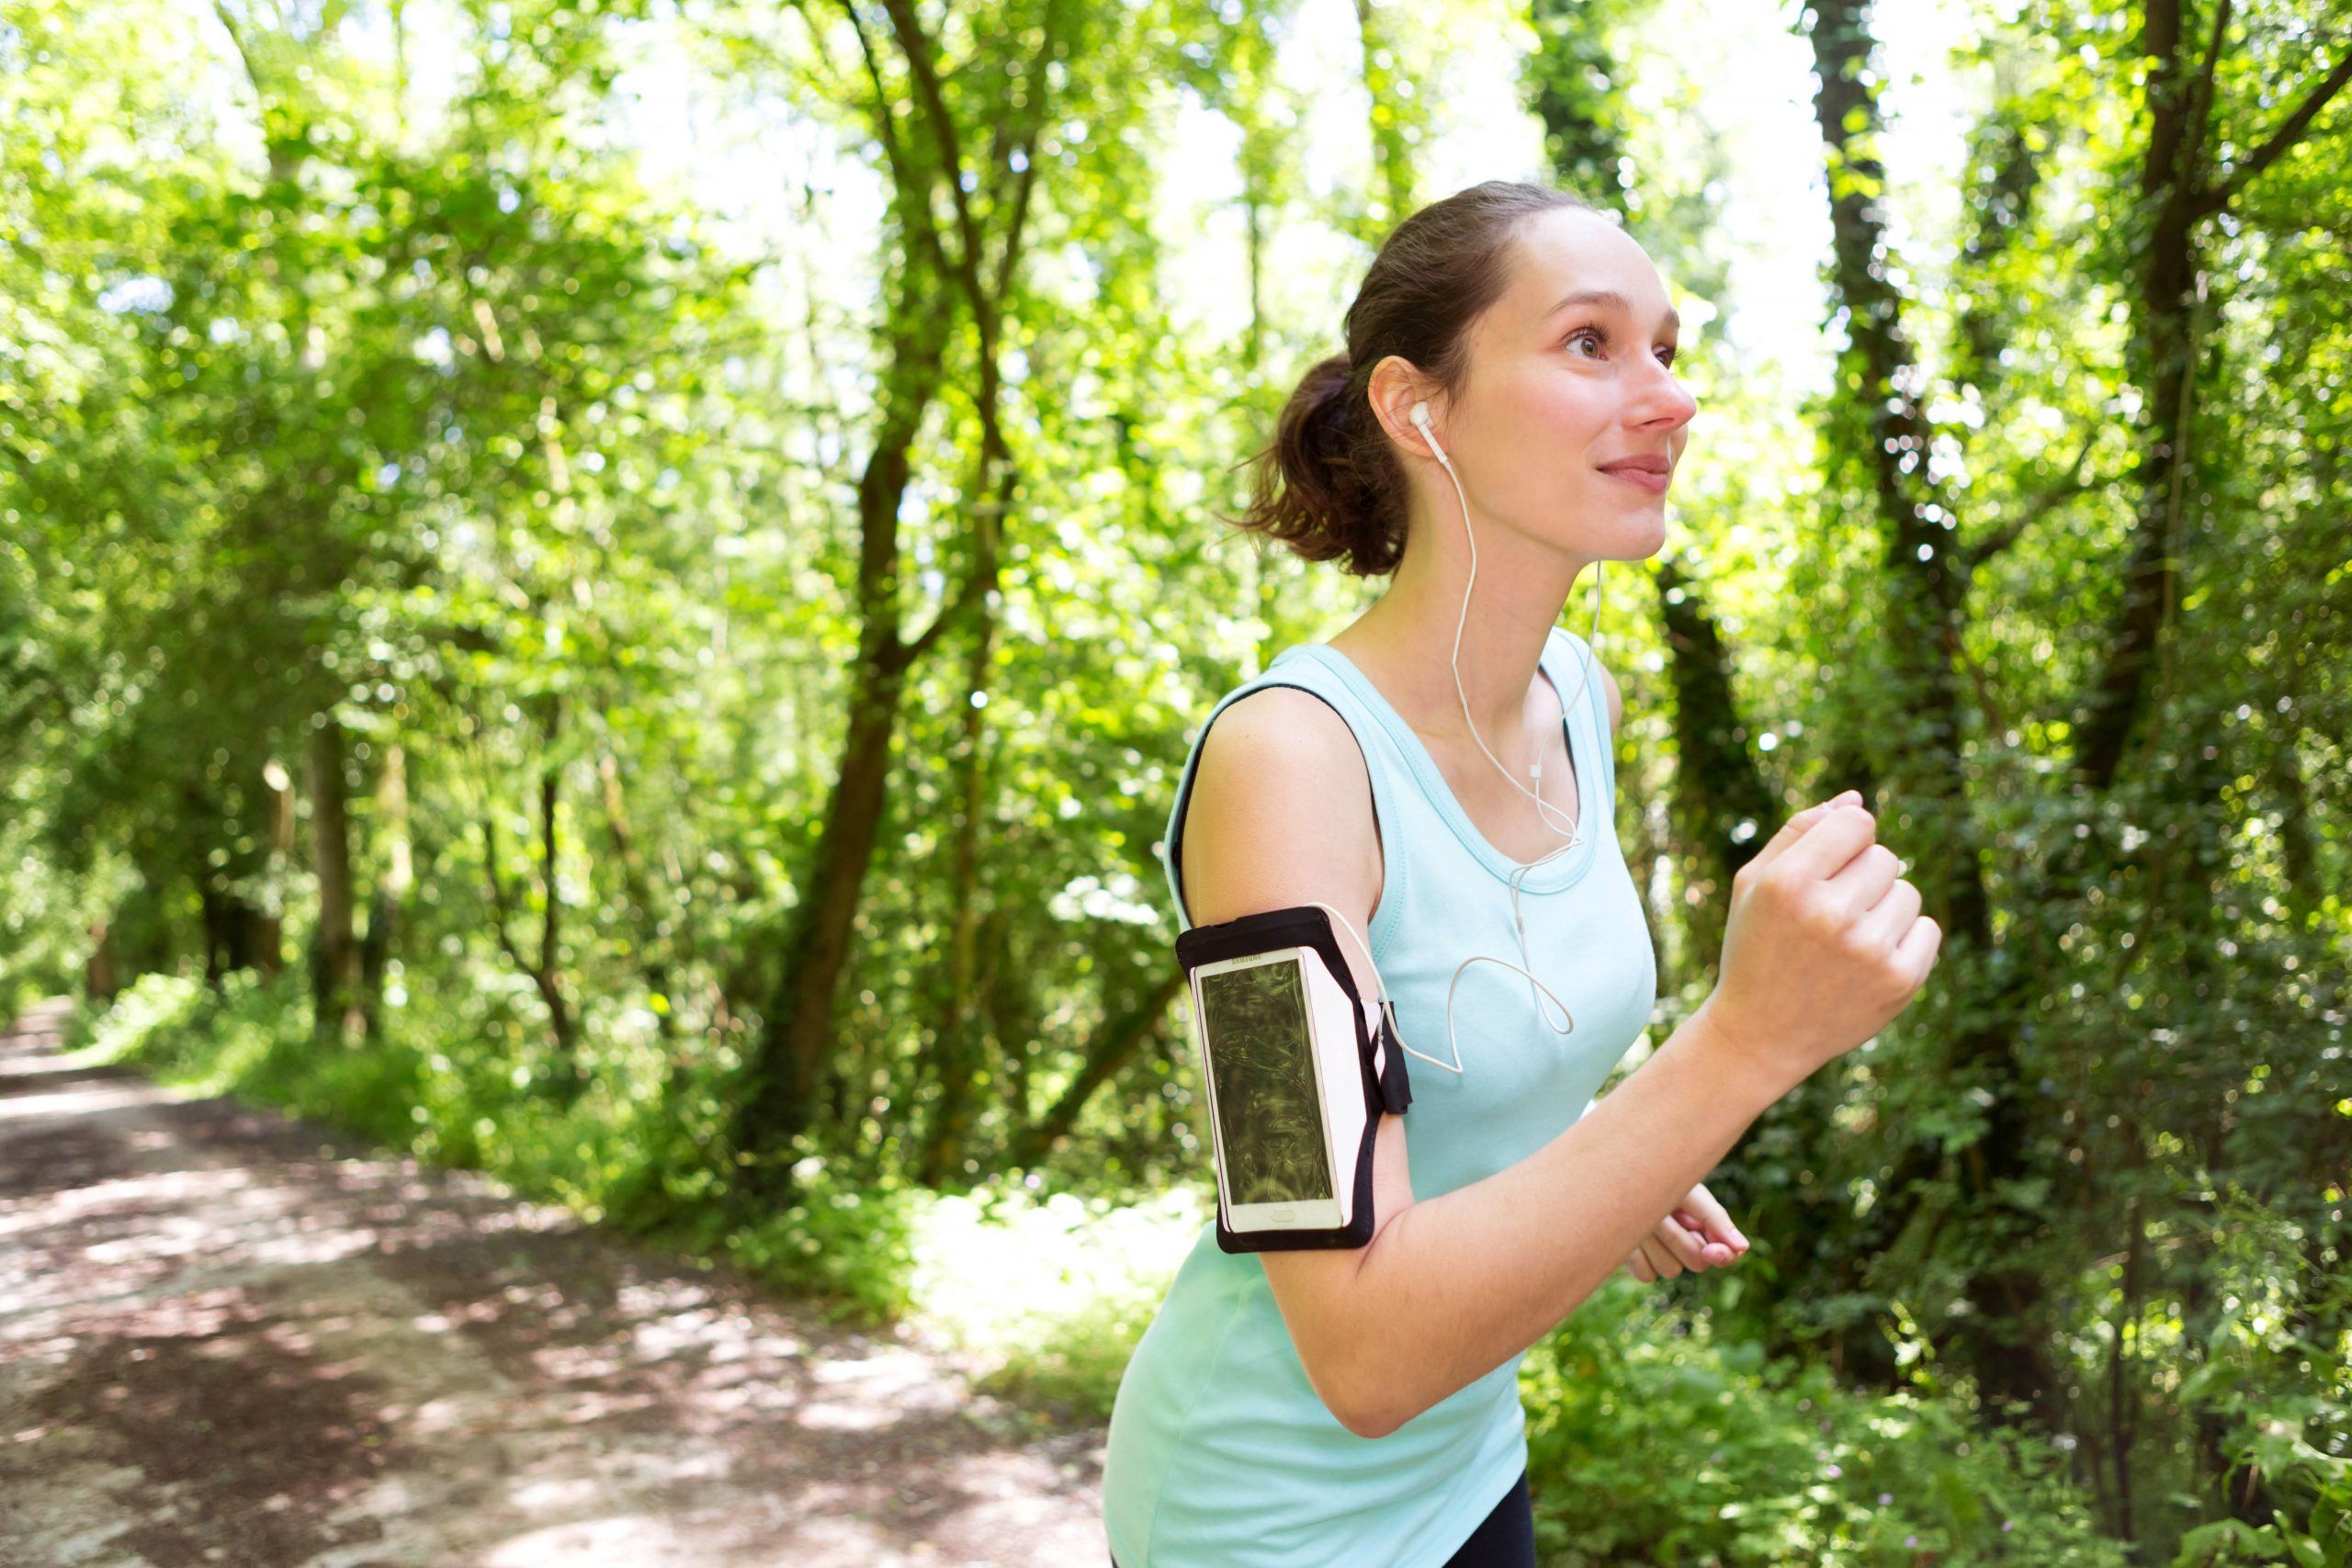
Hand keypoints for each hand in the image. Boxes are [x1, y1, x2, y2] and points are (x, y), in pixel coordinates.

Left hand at [1621, 1182, 1748, 1282]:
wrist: (1616, 1176)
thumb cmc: (1656, 1177)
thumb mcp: (1688, 1191)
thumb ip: (1715, 1218)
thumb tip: (1743, 1248)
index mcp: (1704, 1227)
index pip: (1726, 1254)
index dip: (1722, 1255)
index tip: (1711, 1249)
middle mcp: (1687, 1246)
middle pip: (1697, 1263)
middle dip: (1678, 1237)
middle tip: (1663, 1213)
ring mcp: (1663, 1257)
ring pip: (1671, 1270)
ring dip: (1656, 1242)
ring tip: (1645, 1217)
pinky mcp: (1640, 1265)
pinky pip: (1646, 1273)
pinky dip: (1638, 1253)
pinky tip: (1631, 1233)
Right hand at [1696, 789, 1941, 1094]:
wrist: (1760, 1036)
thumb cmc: (1757, 948)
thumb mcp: (1755, 885)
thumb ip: (1799, 833)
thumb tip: (1855, 800)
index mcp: (1788, 883)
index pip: (1856, 822)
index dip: (1845, 840)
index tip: (1826, 867)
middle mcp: (1830, 914)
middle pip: (1885, 856)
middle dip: (1861, 877)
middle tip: (1828, 916)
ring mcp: (1869, 950)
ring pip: (1908, 891)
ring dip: (1883, 908)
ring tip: (1846, 941)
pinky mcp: (1899, 981)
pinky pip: (1928, 929)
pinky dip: (1905, 939)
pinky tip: (1868, 961)